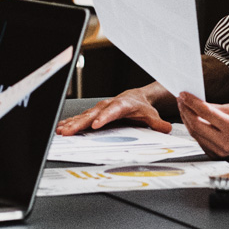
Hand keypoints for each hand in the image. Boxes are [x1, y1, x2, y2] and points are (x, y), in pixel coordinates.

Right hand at [56, 84, 172, 134]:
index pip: (112, 111)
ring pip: (84, 116)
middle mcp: (108, 106)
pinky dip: (71, 122)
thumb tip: (166, 128)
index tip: (96, 124)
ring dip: (72, 124)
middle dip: (80, 123)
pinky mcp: (94, 113)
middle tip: (69, 131)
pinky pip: (81, 118)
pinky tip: (62, 128)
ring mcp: (99, 109)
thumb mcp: (151, 115)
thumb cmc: (141, 107)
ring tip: (61, 131)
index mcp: (122, 105)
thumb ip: (157, 123)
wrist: (135, 97)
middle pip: (93, 114)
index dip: (104, 118)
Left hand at [179, 94, 228, 157]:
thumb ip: (214, 107)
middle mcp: (225, 143)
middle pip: (196, 126)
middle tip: (180, 100)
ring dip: (187, 120)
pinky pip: (200, 140)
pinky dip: (194, 129)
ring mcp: (220, 152)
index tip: (183, 94)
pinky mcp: (216, 156)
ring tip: (184, 107)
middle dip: (185, 111)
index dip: (192, 102)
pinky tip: (192, 119)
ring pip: (195, 134)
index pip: (206, 113)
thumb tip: (195, 102)